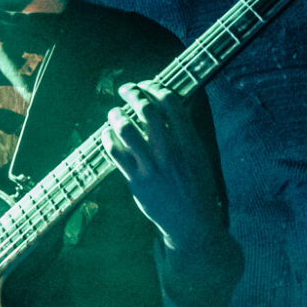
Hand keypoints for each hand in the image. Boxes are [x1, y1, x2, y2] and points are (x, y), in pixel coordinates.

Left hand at [102, 81, 224, 250]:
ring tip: (114, 111)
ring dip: (116, 114)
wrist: (192, 223)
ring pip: (126, 129)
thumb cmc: (197, 186)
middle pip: (146, 110)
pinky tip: (107, 134)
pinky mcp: (136, 181)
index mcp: (189, 142)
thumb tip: (171, 105)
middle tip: (126, 90)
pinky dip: (108, 138)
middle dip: (133, 93)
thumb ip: (185, 132)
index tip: (147, 84)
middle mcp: (170, 152)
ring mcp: (151, 167)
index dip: (155, 87)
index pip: (170, 102)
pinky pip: (115, 153)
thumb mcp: (199, 156)